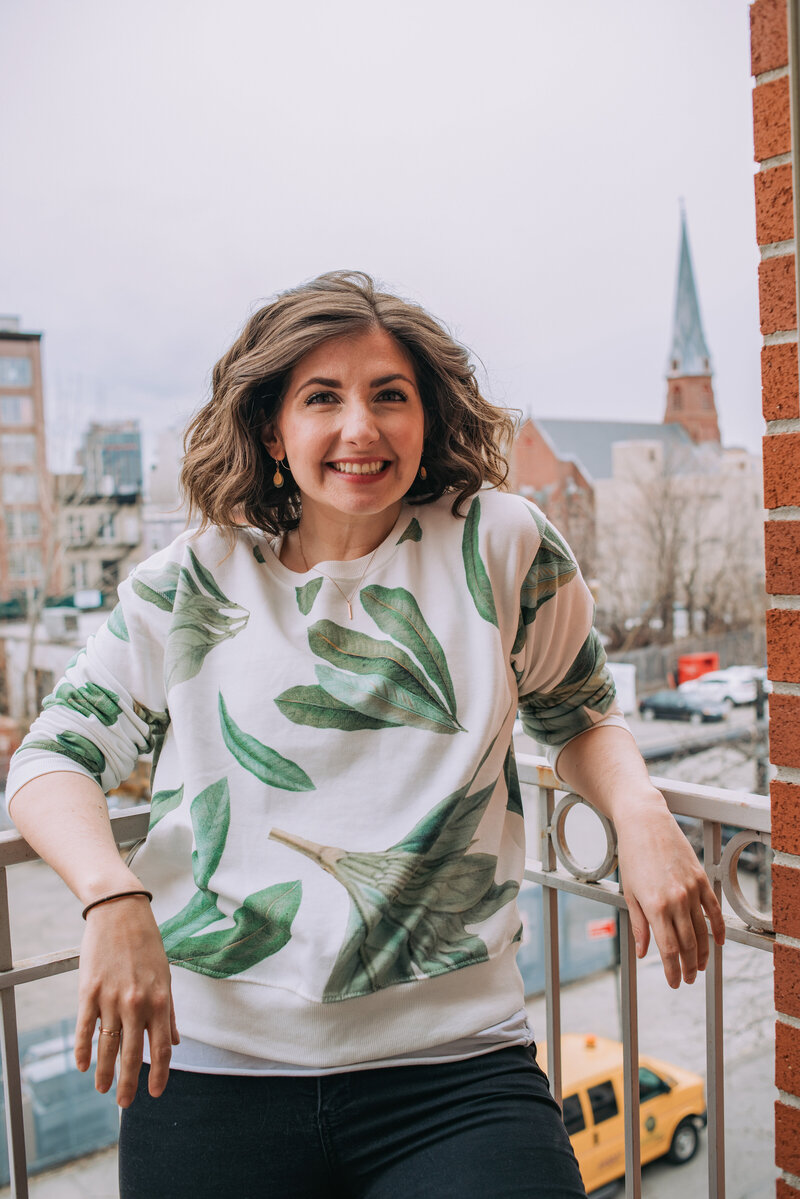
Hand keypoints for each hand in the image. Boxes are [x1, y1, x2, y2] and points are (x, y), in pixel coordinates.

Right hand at [74, 896, 178, 1106]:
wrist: (121, 912)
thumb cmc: (147, 944)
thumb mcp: (166, 976)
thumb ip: (169, 1012)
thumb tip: (175, 1043)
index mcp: (159, 1000)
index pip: (160, 1049)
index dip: (158, 1075)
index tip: (155, 1093)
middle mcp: (136, 1003)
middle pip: (131, 1054)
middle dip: (128, 1084)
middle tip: (125, 1104)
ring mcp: (110, 998)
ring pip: (106, 1046)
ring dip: (104, 1072)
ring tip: (102, 1089)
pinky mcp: (88, 991)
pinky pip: (85, 1028)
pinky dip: (83, 1050)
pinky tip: (82, 1066)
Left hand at [614, 791, 725, 987]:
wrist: (646, 823)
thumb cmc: (632, 856)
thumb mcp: (630, 892)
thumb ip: (639, 925)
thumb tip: (644, 952)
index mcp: (655, 906)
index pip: (668, 949)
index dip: (672, 970)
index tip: (674, 983)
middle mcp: (676, 900)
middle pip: (687, 944)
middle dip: (688, 966)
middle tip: (688, 979)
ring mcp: (692, 890)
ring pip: (702, 931)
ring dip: (702, 953)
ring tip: (699, 967)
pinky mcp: (701, 880)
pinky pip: (714, 910)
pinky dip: (718, 928)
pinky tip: (719, 942)